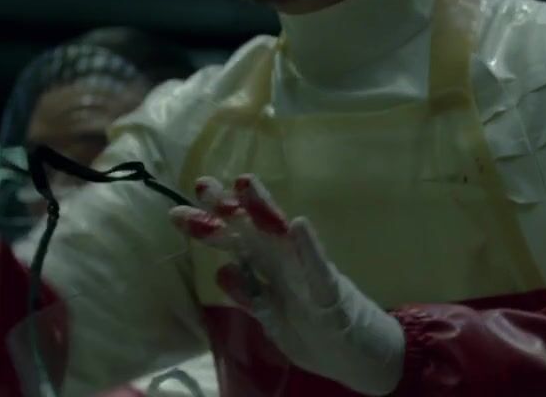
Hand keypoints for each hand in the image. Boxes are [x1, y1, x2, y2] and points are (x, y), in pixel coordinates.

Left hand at [168, 175, 403, 395]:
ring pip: (285, 238)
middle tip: (202, 184)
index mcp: (273, 272)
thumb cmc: (322, 337)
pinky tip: (300, 225)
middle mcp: (289, 265)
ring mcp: (311, 275)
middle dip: (228, 208)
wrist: (370, 361)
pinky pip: (320, 271)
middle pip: (254, 230)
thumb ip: (250, 297)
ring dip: (266, 211)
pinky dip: (310, 249)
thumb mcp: (274, 320)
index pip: (235, 243)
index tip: (176, 213)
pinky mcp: (333, 295)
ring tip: (246, 184)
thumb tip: (220, 272)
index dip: (208, 228)